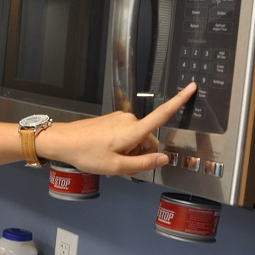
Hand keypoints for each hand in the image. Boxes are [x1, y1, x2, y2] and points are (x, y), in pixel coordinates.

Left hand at [41, 82, 197, 175]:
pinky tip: (106, 155)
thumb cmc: (85, 153)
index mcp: (133, 130)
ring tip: (110, 162)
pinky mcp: (112, 120)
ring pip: (137, 140)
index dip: (179, 101)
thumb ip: (143, 163)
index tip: (192, 87)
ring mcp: (120, 119)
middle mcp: (128, 120)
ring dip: (129, 153)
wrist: (62, 140)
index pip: (162, 114)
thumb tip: (164, 159)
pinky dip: (121, 147)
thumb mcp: (116, 167)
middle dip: (140, 155)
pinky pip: (126, 136)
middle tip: (121, 167)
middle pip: (148, 140)